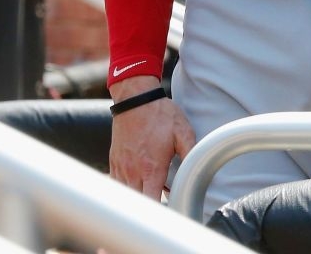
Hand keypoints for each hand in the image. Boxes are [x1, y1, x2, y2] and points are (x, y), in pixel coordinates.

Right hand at [109, 78, 195, 199]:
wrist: (136, 98)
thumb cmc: (160, 114)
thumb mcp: (183, 132)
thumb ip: (190, 154)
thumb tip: (196, 172)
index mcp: (151, 170)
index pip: (151, 205)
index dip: (160, 212)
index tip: (169, 210)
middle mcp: (133, 173)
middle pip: (137, 204)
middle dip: (148, 208)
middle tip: (161, 204)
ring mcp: (121, 168)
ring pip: (126, 195)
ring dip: (137, 197)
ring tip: (150, 191)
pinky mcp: (114, 161)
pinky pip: (117, 184)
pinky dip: (126, 188)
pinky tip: (138, 181)